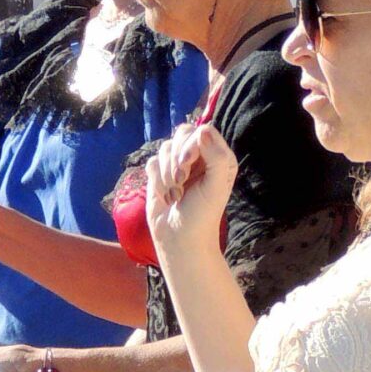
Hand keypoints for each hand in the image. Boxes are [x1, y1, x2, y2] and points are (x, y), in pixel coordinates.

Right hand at [145, 124, 237, 269]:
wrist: (180, 240)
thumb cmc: (202, 216)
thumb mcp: (215, 186)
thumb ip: (216, 157)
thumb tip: (202, 131)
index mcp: (218, 157)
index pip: (202, 131)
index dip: (191, 143)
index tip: (186, 162)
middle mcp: (200, 157)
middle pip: (182, 133)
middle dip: (177, 157)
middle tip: (180, 180)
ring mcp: (178, 165)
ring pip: (165, 148)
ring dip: (167, 174)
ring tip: (175, 195)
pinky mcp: (160, 175)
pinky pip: (152, 163)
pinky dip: (157, 181)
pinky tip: (165, 196)